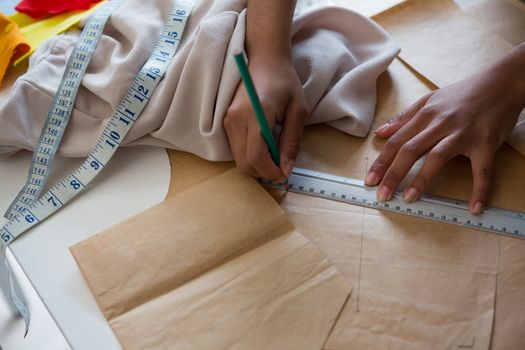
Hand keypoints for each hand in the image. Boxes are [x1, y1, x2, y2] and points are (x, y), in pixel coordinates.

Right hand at [224, 58, 307, 180]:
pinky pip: (235, 149)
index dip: (271, 172)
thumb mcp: (298, 111)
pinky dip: (249, 155)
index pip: (257, 156)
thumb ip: (292, 142)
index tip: (285, 174)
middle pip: (244, 163)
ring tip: (274, 153)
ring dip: (256, 165)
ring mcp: (227, 120)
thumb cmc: (285, 81)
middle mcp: (236, 118)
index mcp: (257, 113)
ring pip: (238, 159)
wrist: (264, 59)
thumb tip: (287, 170)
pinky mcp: (224, 121)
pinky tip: (263, 145)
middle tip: (281, 166)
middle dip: (263, 172)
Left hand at [365, 65, 522, 214]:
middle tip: (381, 194)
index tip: (369, 180)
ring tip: (409, 198)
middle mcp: (441, 123)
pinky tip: (474, 208)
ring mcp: (463, 133)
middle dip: (393, 173)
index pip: (397, 141)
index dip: (382, 162)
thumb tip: (380, 133)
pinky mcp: (486, 142)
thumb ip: (404, 118)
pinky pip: (482, 169)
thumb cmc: (464, 94)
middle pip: (411, 149)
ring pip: (437, 157)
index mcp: (425, 115)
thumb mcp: (430, 100)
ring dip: (422, 179)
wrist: (503, 83)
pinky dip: (479, 189)